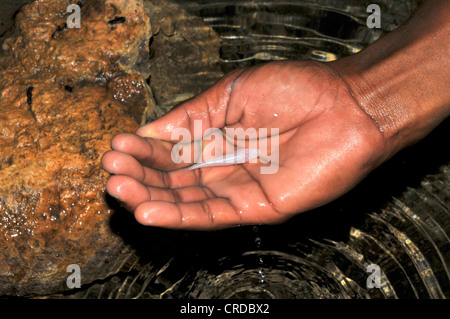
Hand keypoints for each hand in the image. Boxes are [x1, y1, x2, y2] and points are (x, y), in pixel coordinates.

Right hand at [101, 60, 387, 229]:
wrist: (347, 105)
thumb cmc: (296, 90)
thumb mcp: (231, 94)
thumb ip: (191, 116)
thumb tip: (150, 130)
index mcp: (218, 136)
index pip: (171, 151)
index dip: (143, 151)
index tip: (117, 147)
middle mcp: (225, 165)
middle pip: (174, 180)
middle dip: (140, 176)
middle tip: (111, 170)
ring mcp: (241, 189)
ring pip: (188, 201)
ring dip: (152, 198)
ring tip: (119, 189)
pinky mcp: (258, 208)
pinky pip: (213, 216)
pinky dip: (180, 216)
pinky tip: (150, 210)